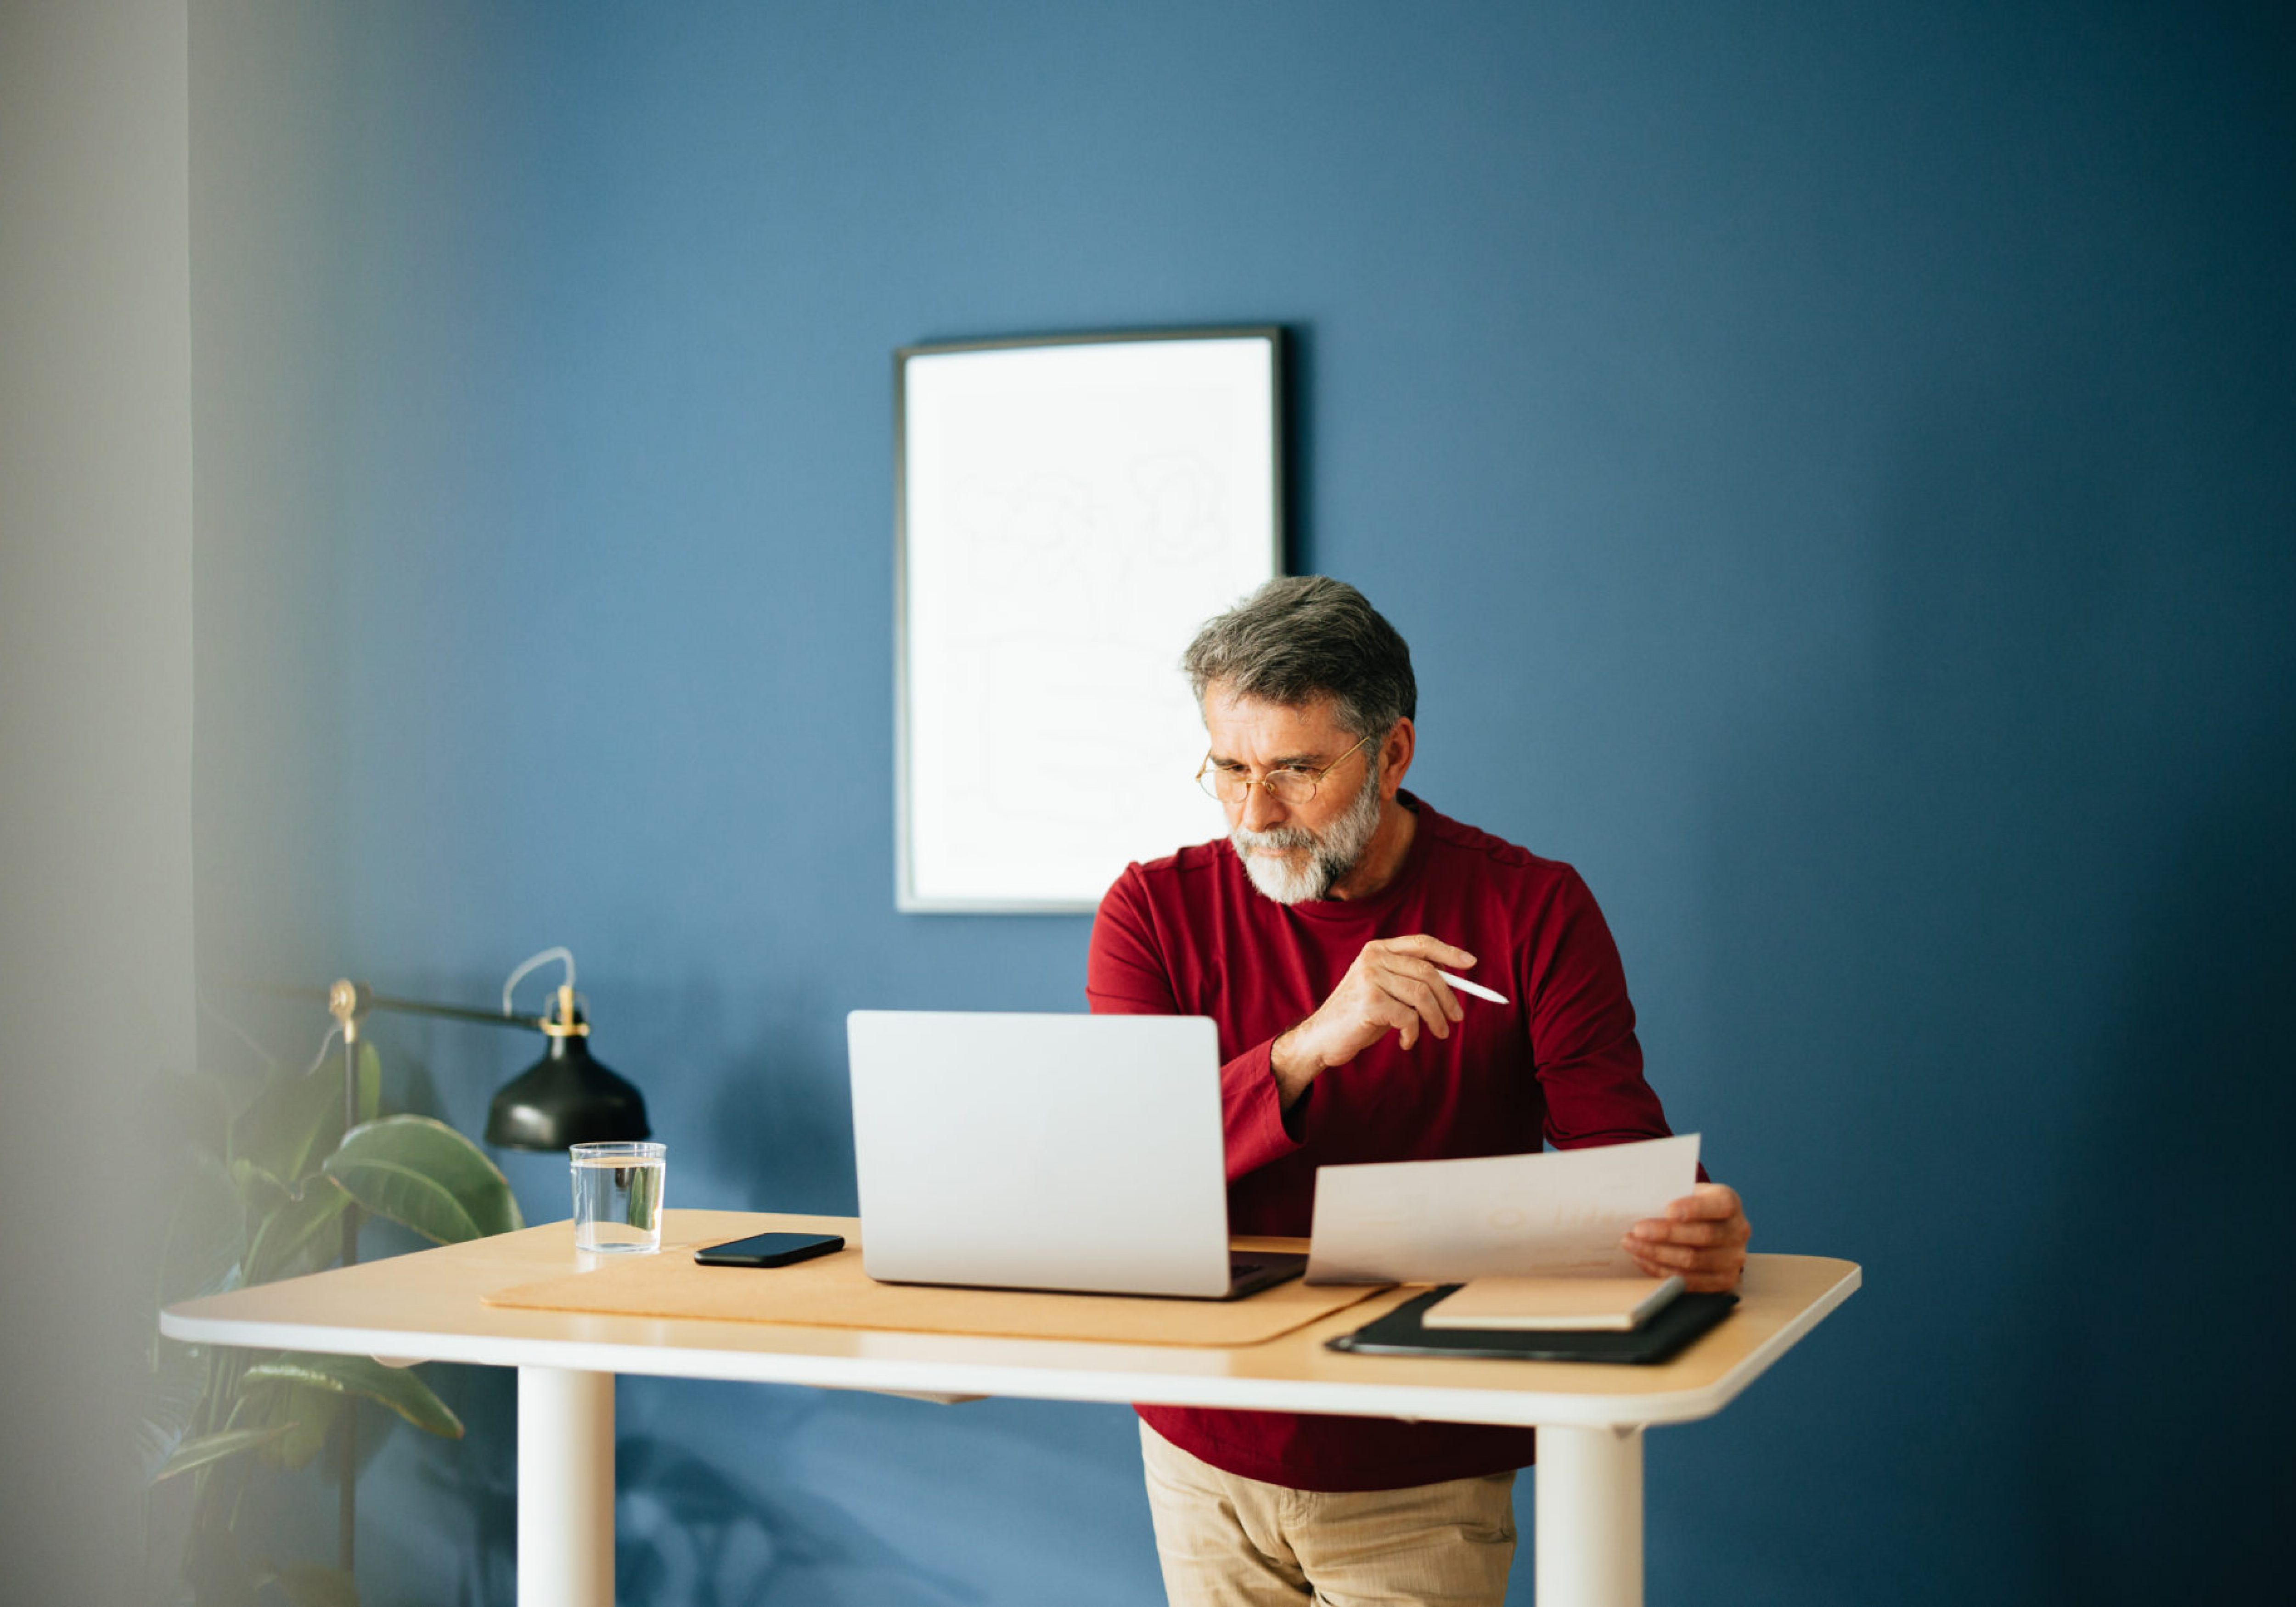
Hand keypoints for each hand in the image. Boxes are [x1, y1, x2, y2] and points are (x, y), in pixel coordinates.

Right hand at [1270, 935, 1474, 1104]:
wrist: (1322, 1038)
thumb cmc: (1358, 1016)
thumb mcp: (1384, 990)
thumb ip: (1409, 980)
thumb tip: (1453, 983)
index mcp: (1377, 949)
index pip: (1421, 943)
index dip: (1448, 952)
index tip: (1471, 963)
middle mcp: (1373, 958)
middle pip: (1427, 972)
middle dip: (1448, 998)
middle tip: (1457, 1018)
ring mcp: (1369, 978)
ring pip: (1422, 995)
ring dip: (1436, 1019)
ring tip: (1440, 1034)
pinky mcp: (1370, 1002)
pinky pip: (1409, 1017)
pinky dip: (1414, 1033)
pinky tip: (1405, 1041)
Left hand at [1624, 1183, 1749, 1292]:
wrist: (1709, 1227)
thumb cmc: (1690, 1206)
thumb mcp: (1685, 1191)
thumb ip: (1671, 1194)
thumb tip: (1639, 1202)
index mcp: (1730, 1202)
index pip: (1721, 1205)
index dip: (1694, 1209)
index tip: (1668, 1210)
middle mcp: (1738, 1231)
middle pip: (1704, 1236)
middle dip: (1666, 1234)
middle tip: (1637, 1230)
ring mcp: (1733, 1260)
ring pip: (1693, 1261)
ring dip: (1657, 1254)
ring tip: (1632, 1245)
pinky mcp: (1723, 1281)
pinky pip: (1689, 1280)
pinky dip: (1661, 1270)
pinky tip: (1642, 1259)